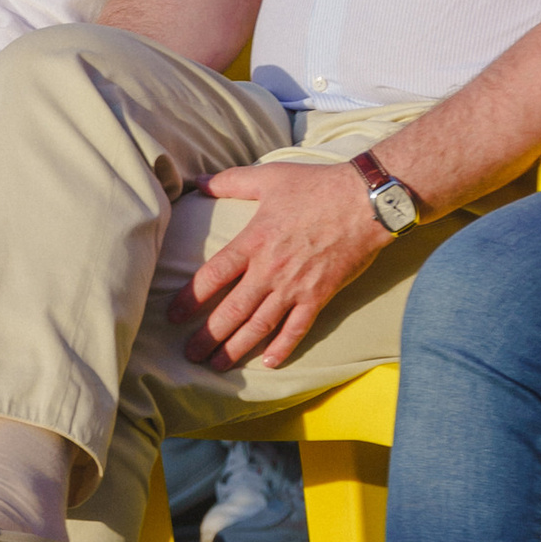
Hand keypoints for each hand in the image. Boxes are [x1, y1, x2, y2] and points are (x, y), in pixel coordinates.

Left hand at [169, 158, 387, 369]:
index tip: (174, 315)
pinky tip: (269, 362)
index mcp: (254, 241)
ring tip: (217, 365)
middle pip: (232, 310)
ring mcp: (295, 286)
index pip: (213, 276)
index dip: (190, 298)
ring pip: (259, 325)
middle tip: (189, 354)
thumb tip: (197, 181)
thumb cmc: (317, 186)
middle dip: (208, 336)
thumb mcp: (269, 177)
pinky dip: (283, 347)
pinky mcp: (320, 295)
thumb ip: (230, 181)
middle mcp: (270, 270)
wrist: (366, 201)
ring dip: (236, 348)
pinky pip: (298, 328)